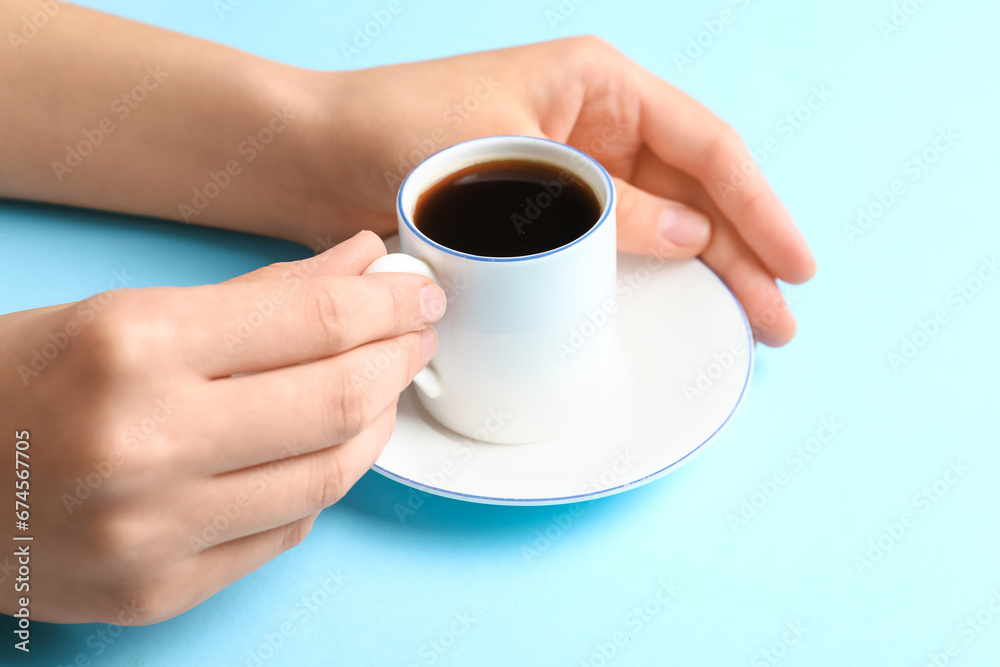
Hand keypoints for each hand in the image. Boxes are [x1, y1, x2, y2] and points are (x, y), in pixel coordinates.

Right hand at [0, 232, 444, 623]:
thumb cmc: (22, 381)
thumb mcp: (128, 314)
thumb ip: (260, 296)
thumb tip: (360, 267)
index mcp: (134, 347)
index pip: (315, 320)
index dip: (389, 304)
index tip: (417, 296)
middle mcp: (146, 443)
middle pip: (340, 400)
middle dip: (398, 360)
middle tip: (413, 339)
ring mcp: (154, 531)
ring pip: (329, 474)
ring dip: (373, 424)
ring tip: (378, 390)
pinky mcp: (159, 591)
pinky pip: (286, 531)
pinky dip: (319, 482)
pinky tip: (319, 449)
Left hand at [307, 37, 815, 345]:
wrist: (315, 158)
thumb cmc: (397, 133)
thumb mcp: (510, 163)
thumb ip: (604, 202)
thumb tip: (693, 236)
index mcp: (598, 85)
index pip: (704, 146)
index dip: (758, 207)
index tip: (794, 263)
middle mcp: (596, 122)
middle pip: (695, 188)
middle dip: (743, 250)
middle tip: (780, 317)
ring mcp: (573, 167)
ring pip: (663, 218)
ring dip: (708, 266)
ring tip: (750, 318)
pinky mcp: (545, 210)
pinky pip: (616, 240)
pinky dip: (651, 271)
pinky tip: (678, 300)